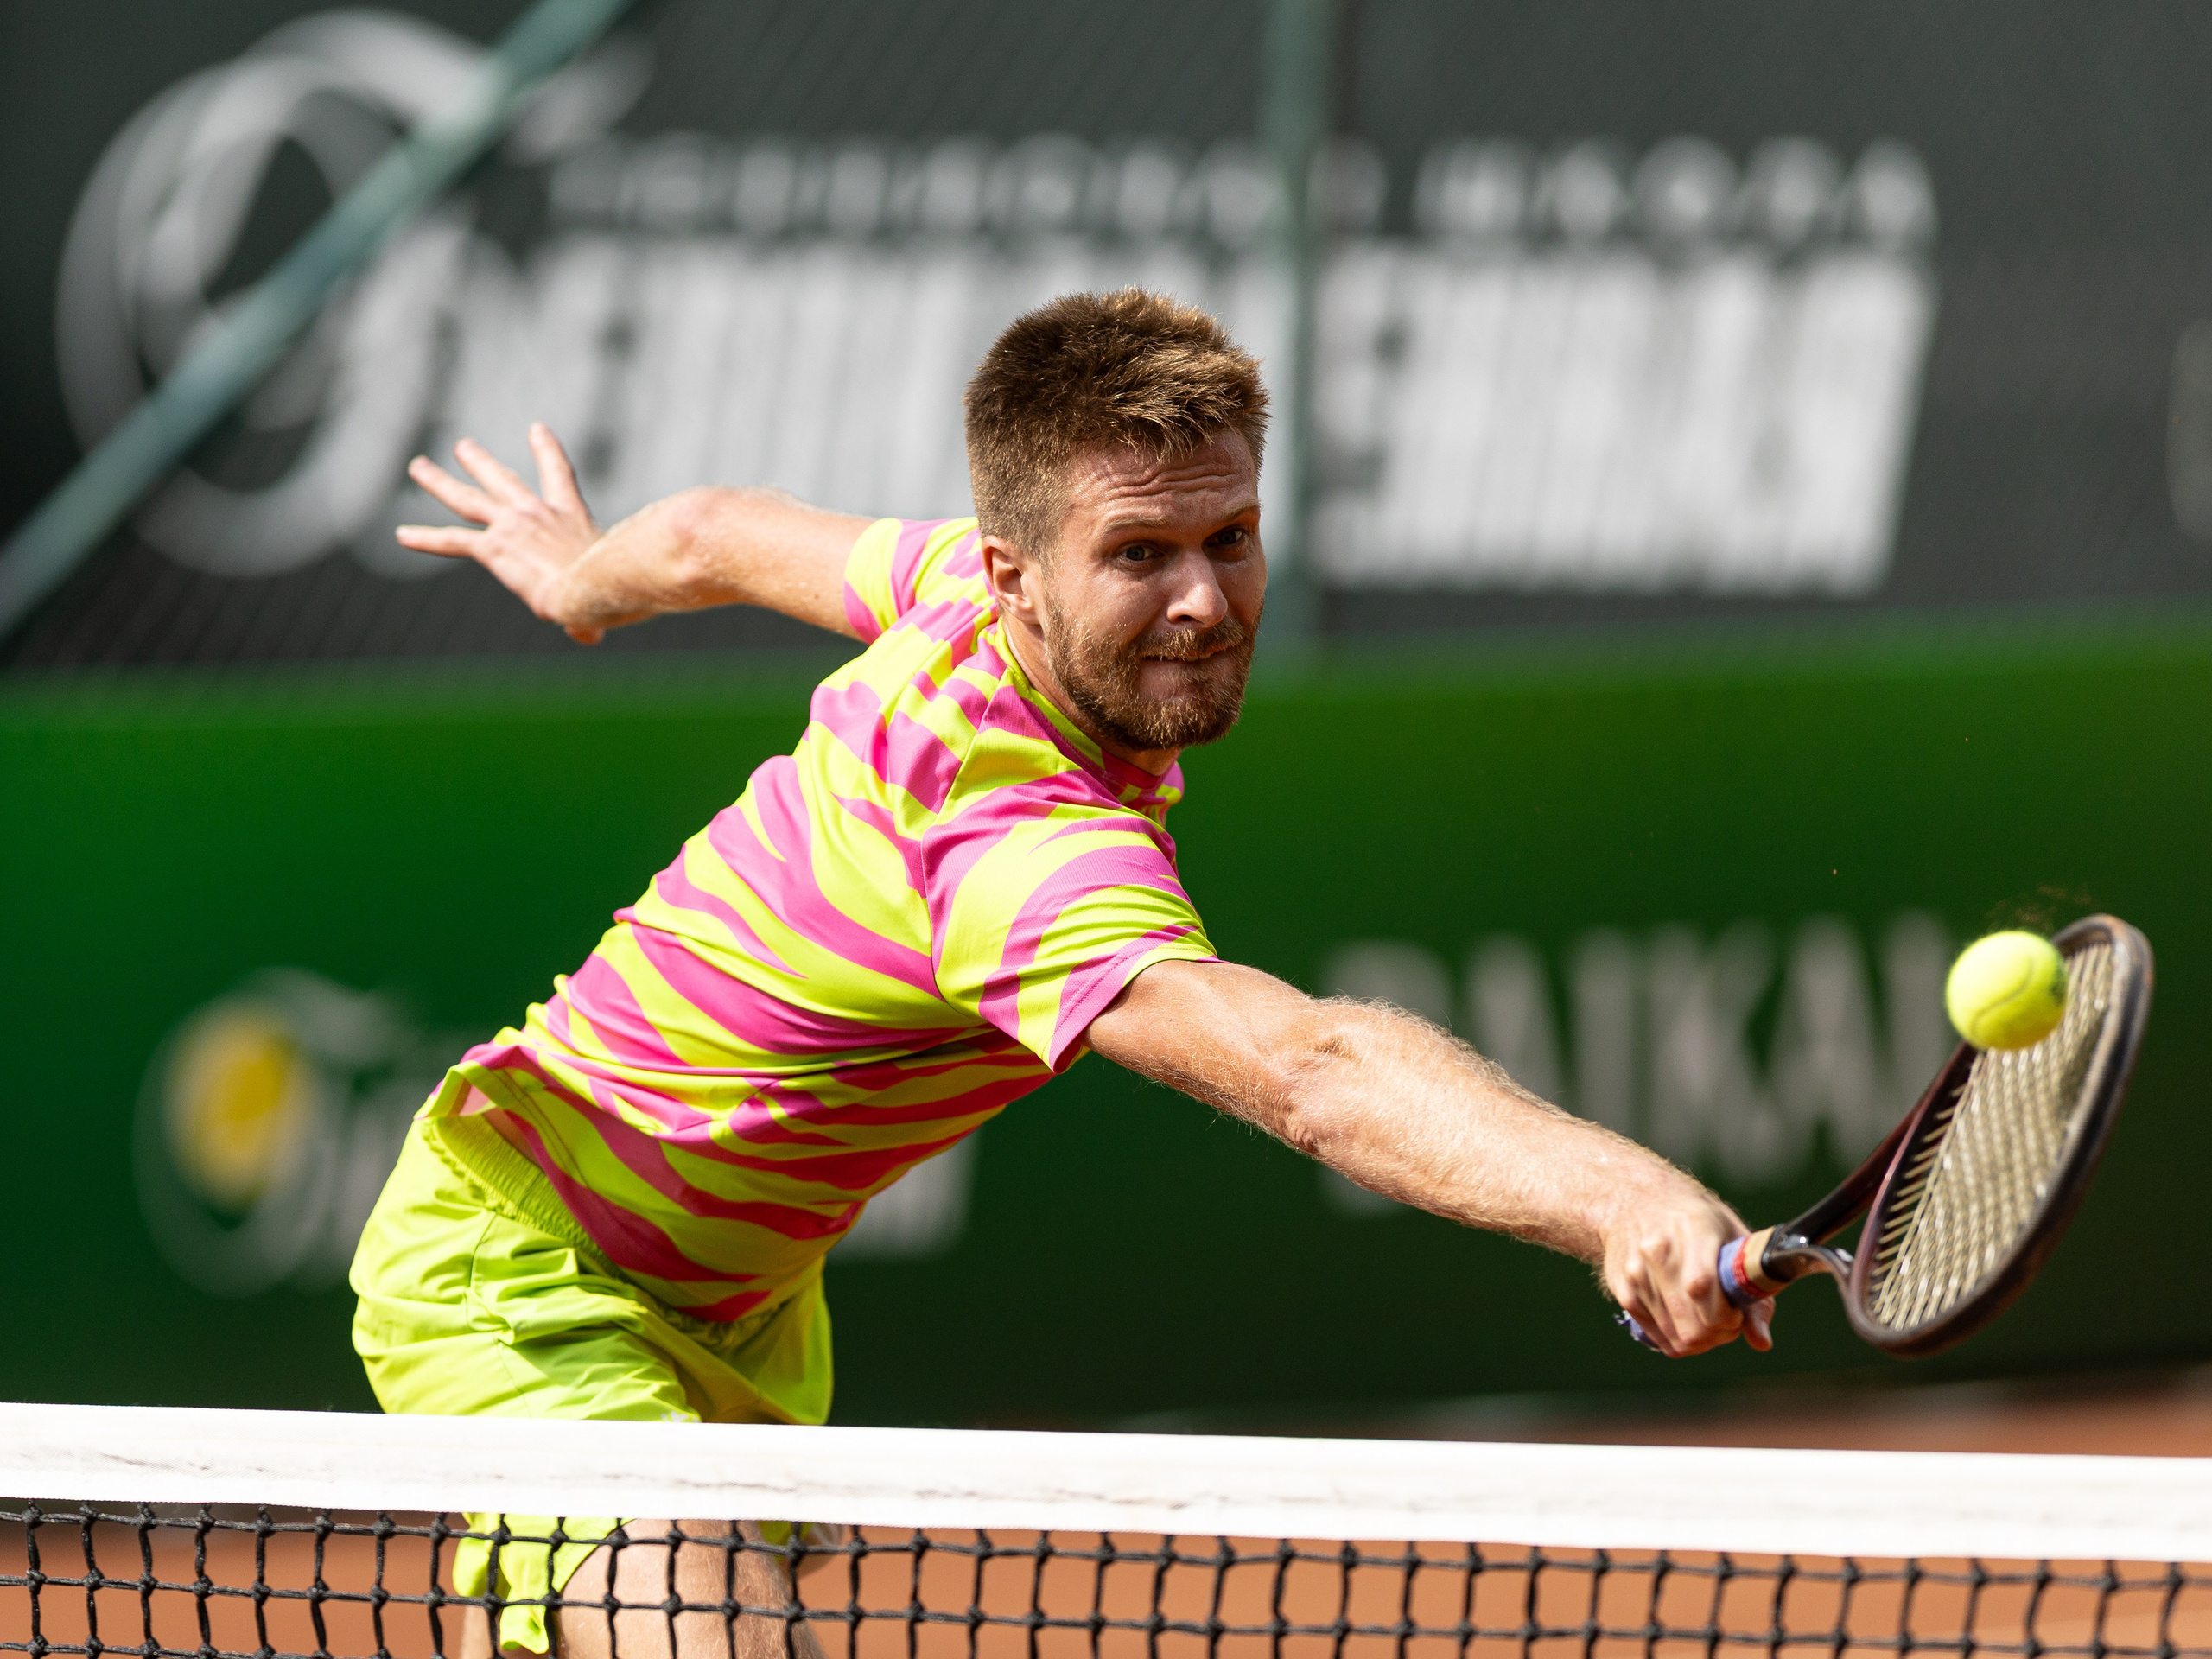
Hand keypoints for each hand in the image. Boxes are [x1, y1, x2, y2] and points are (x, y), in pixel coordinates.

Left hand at [397, 425, 613, 642]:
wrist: (597, 585)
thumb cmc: (617, 587)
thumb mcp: (611, 590)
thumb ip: (588, 615)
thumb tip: (587, 636)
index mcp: (571, 515)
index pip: (559, 473)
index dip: (547, 450)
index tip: (537, 428)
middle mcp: (538, 513)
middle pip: (502, 479)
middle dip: (480, 462)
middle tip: (463, 446)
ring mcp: (512, 527)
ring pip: (467, 500)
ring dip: (439, 482)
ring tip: (418, 467)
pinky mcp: (494, 548)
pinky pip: (452, 541)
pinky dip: (425, 538)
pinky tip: (402, 535)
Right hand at [1601, 1184, 1774, 1357]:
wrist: (1632, 1199)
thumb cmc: (1695, 1218)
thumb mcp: (1731, 1235)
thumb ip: (1754, 1287)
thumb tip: (1761, 1342)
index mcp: (1692, 1229)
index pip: (1702, 1288)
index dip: (1727, 1315)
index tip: (1738, 1311)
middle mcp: (1658, 1252)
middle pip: (1692, 1326)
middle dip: (1719, 1334)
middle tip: (1727, 1320)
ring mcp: (1636, 1273)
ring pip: (1677, 1340)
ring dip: (1701, 1339)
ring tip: (1708, 1317)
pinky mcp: (1623, 1291)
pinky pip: (1659, 1338)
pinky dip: (1679, 1337)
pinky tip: (1686, 1317)